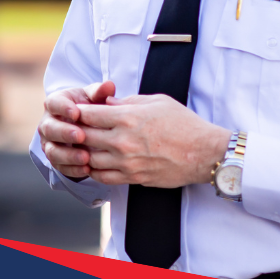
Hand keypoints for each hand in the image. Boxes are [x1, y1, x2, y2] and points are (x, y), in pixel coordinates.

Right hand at [39, 80, 116, 179]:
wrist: (87, 126)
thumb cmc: (91, 107)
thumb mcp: (95, 98)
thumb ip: (100, 92)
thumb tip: (109, 86)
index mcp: (55, 104)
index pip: (53, 103)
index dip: (62, 108)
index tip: (76, 113)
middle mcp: (48, 124)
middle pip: (49, 129)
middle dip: (64, 133)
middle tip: (81, 136)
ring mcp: (49, 143)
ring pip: (52, 151)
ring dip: (68, 155)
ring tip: (86, 157)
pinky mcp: (55, 159)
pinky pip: (60, 166)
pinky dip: (72, 169)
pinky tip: (87, 169)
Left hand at [69, 93, 229, 187]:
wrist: (204, 153)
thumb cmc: (184, 124)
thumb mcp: (157, 101)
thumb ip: (128, 101)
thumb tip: (106, 102)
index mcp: (127, 117)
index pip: (88, 115)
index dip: (79, 112)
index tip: (77, 112)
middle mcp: (123, 141)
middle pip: (84, 136)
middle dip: (77, 132)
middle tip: (75, 130)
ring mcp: (126, 162)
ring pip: (89, 159)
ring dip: (83, 152)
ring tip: (84, 147)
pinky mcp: (132, 177)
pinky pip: (102, 177)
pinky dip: (94, 170)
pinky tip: (94, 164)